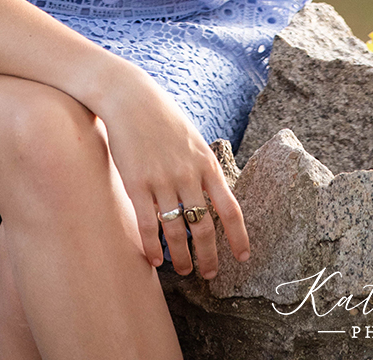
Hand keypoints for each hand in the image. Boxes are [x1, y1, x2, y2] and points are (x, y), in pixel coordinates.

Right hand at [94, 64, 249, 280]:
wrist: (129, 97)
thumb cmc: (162, 117)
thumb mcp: (192, 139)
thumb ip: (203, 166)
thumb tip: (213, 195)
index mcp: (206, 162)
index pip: (230, 208)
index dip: (238, 237)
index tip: (243, 258)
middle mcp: (188, 174)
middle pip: (204, 226)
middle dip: (209, 256)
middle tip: (209, 275)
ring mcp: (162, 179)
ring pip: (177, 231)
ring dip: (182, 257)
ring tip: (184, 270)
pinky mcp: (137, 183)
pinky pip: (148, 224)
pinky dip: (153, 246)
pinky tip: (155, 261)